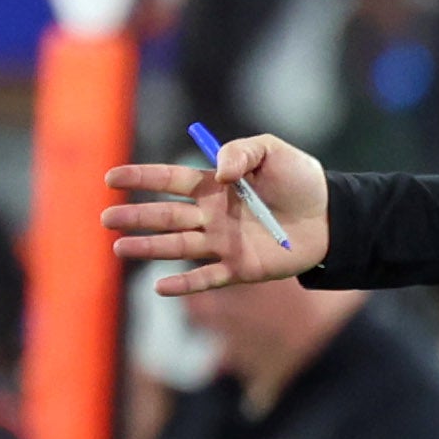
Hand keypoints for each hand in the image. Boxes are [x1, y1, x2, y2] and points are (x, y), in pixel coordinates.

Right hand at [101, 131, 330, 296]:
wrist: (332, 216)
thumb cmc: (300, 180)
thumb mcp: (272, 151)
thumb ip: (240, 153)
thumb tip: (219, 174)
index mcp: (215, 184)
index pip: (169, 179)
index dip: (140, 178)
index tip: (110, 177)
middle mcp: (213, 215)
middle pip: (166, 215)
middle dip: (135, 216)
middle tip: (106, 218)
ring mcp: (224, 243)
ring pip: (178, 245)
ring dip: (149, 247)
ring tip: (120, 247)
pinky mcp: (241, 268)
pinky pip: (208, 278)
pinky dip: (185, 284)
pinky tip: (159, 287)